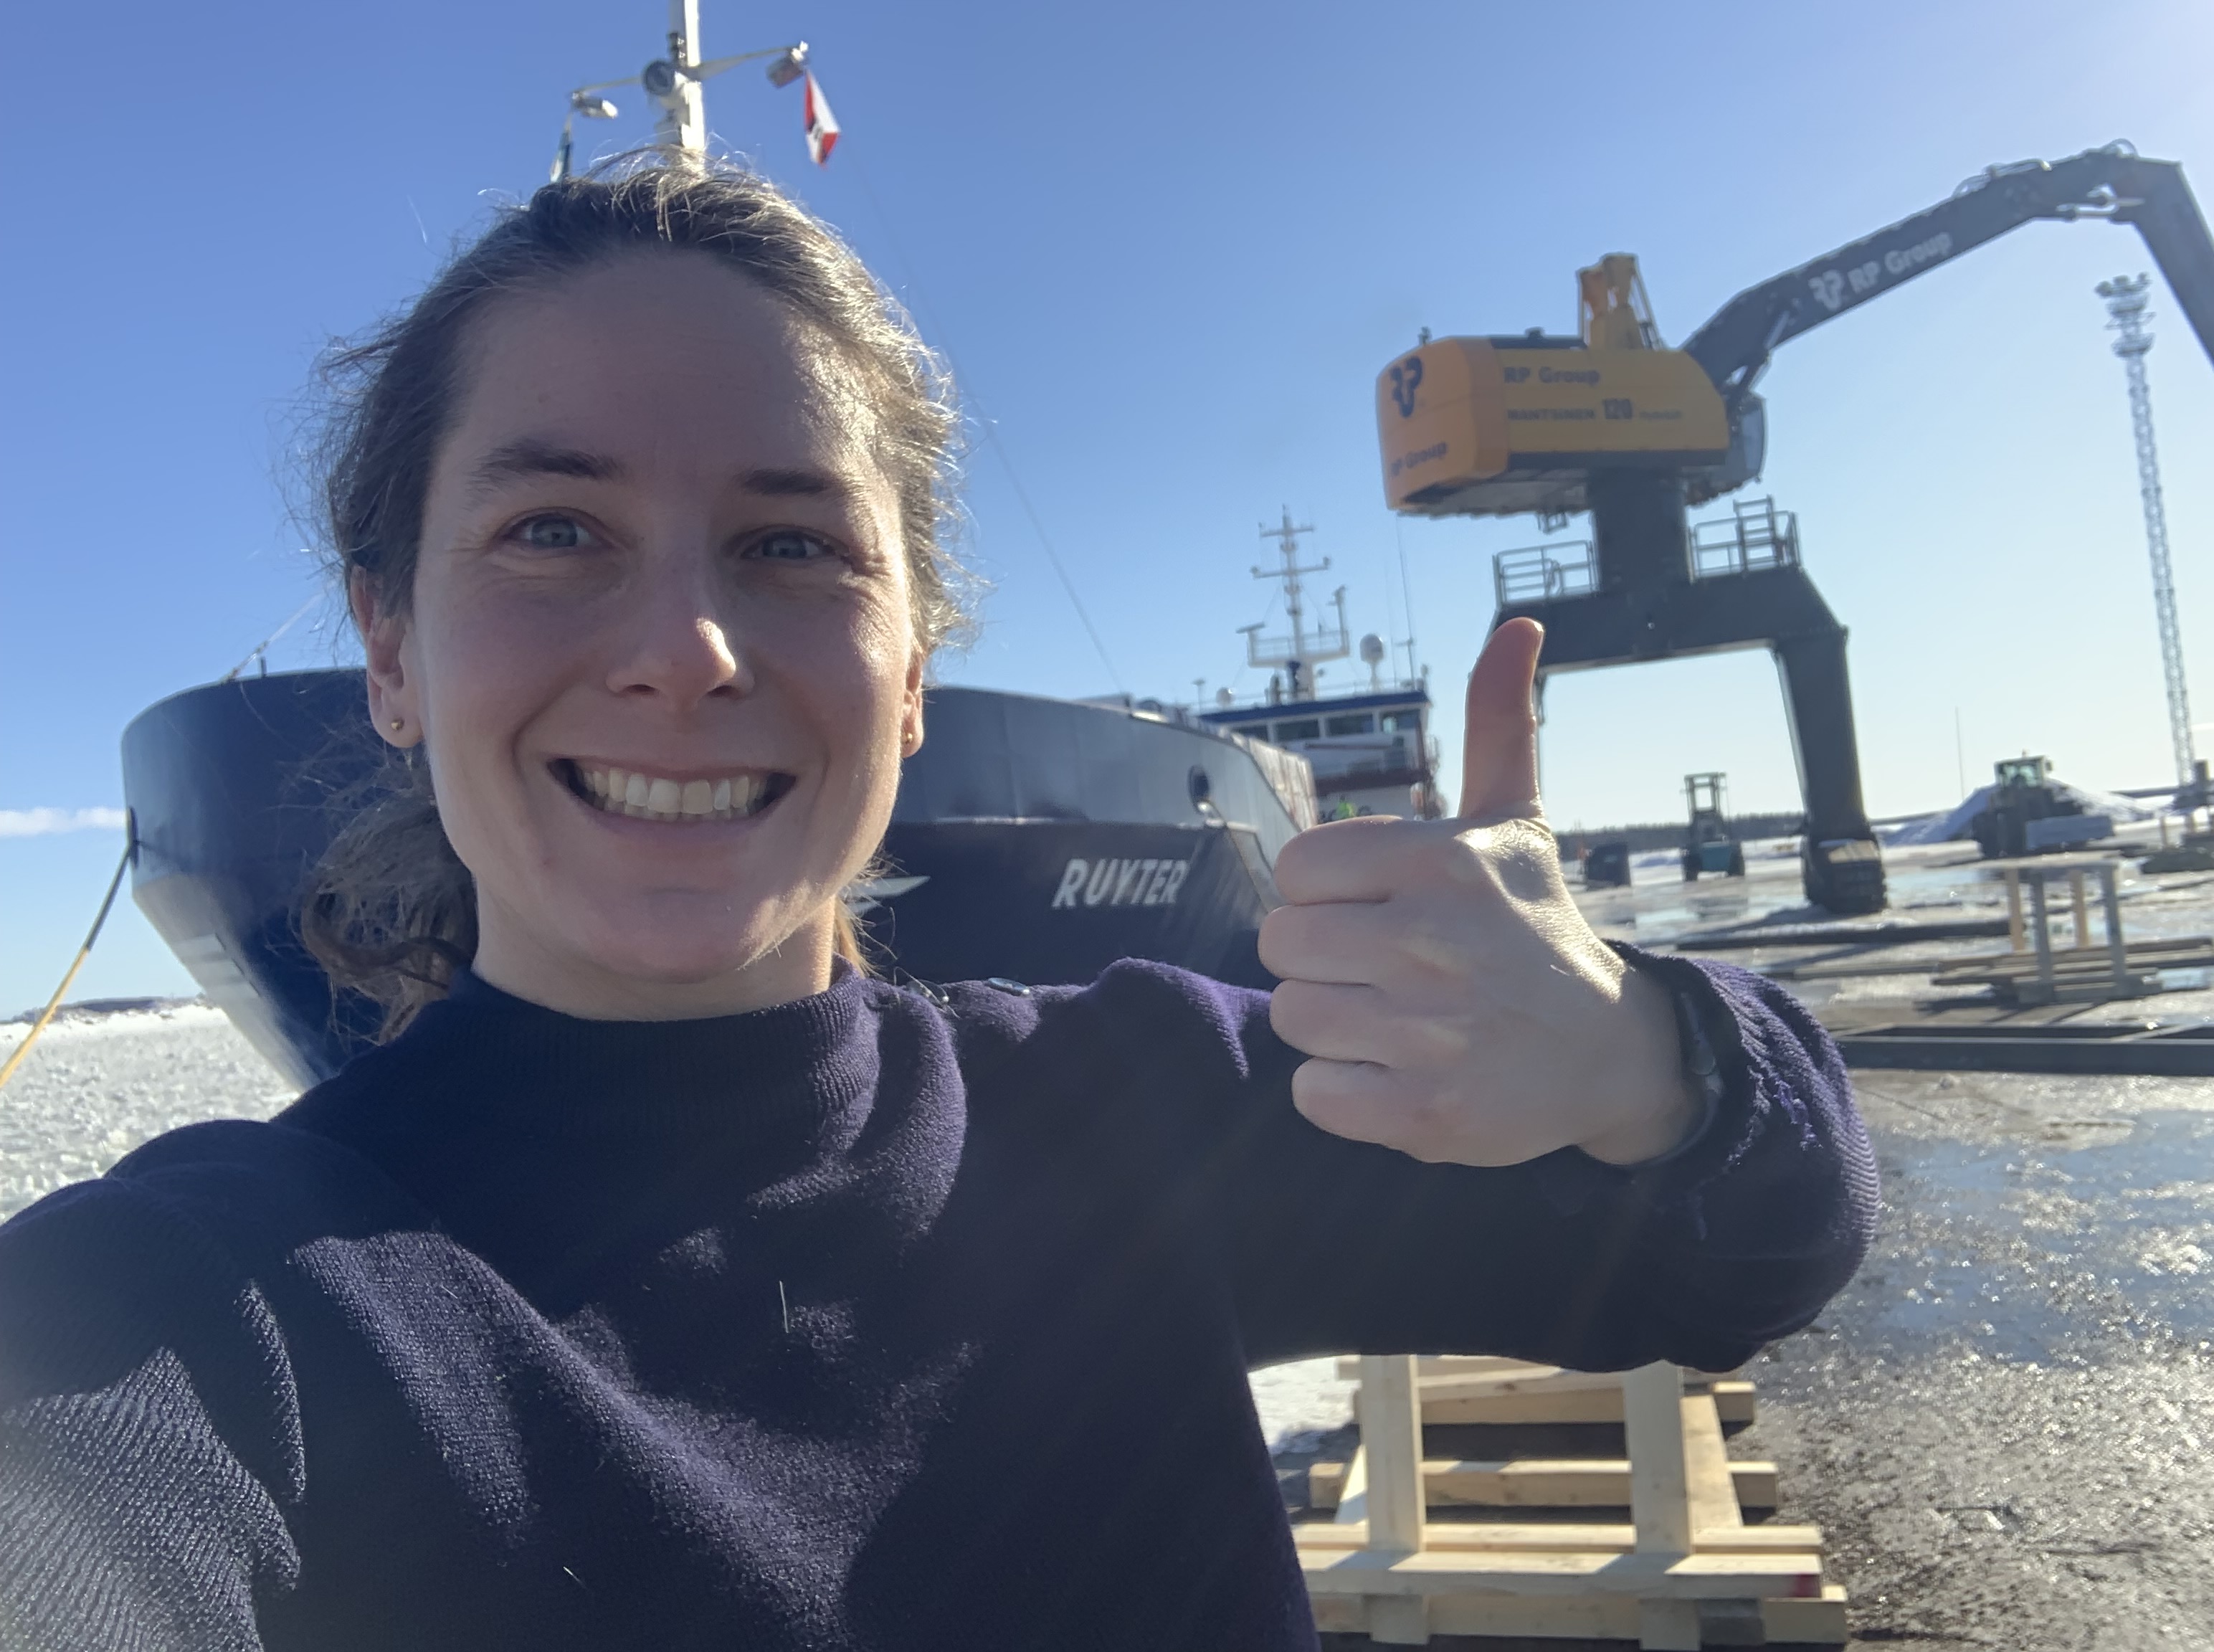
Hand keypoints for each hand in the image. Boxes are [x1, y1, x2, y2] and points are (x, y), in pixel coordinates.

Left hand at [1258, 618, 1702, 1167]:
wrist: (1607, 1050)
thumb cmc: (1536, 925)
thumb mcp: (1517, 818)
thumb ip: (1497, 720)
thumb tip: (1517, 625)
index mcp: (1439, 862)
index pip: (1295, 869)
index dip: (1328, 891)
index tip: (1382, 905)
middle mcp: (1431, 943)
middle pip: (1280, 946)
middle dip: (1322, 958)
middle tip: (1386, 965)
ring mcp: (1427, 1034)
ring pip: (1292, 1017)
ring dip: (1333, 1023)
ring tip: (1398, 1016)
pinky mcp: (1423, 1114)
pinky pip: (1312, 1094)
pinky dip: (1343, 1090)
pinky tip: (1400, 1070)